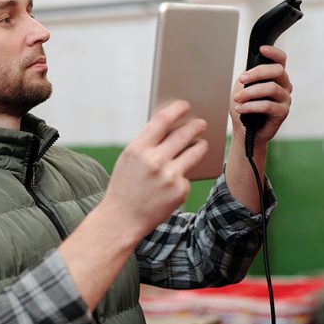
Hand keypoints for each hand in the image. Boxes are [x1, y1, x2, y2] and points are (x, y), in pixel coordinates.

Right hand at [102, 101, 207, 236]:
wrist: (122, 218)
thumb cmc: (125, 186)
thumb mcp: (129, 160)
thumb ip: (147, 143)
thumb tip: (172, 127)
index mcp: (137, 149)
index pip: (162, 120)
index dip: (176, 109)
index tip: (184, 104)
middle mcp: (154, 160)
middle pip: (183, 134)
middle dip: (195, 126)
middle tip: (201, 123)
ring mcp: (169, 176)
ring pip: (194, 153)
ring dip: (200, 146)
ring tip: (202, 143)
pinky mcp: (180, 191)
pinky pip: (187, 177)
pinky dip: (183, 177)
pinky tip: (175, 181)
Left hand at [230, 45, 291, 145]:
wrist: (244, 129)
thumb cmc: (245, 107)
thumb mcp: (243, 87)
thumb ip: (248, 75)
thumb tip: (248, 69)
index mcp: (275, 76)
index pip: (281, 59)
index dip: (273, 52)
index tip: (261, 49)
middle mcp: (284, 85)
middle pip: (277, 70)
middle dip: (257, 73)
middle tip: (241, 80)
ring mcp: (285, 98)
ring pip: (271, 88)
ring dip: (250, 92)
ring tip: (237, 99)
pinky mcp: (282, 112)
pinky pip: (268, 105)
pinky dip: (251, 106)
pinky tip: (240, 109)